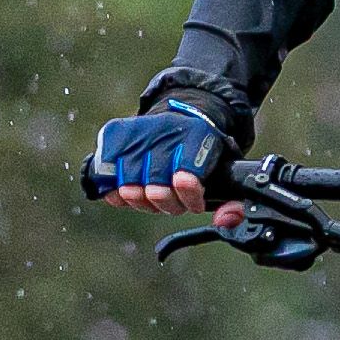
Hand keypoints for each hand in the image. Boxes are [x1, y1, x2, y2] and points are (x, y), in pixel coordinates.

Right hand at [86, 102, 240, 222]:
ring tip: (153, 195)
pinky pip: (106, 175)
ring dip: (141, 200)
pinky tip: (132, 188)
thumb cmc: (202, 154)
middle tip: (173, 202)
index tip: (194, 204)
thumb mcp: (225, 172)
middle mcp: (166, 129)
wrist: (181, 119)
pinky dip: (117, 191)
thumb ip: (232, 201)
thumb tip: (226, 220)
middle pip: (155, 187)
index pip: (186, 177)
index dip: (188, 198)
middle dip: (165, 203)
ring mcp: (137, 130)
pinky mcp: (113, 133)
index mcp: (198, 135)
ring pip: (129, 185)